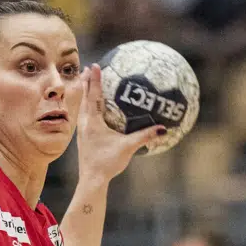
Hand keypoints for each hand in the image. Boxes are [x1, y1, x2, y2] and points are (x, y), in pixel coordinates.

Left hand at [75, 64, 168, 186]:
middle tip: (87, 68)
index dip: (94, 80)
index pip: (93, 96)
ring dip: (85, 93)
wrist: (91, 180)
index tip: (94, 65)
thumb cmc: (108, 163)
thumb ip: (145, 136)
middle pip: (84, 97)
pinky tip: (93, 109)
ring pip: (82, 107)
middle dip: (86, 82)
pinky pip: (84, 116)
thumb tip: (163, 129)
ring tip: (86, 83)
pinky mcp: (83, 138)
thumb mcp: (128, 148)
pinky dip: (87, 106)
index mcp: (93, 122)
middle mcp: (85, 124)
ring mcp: (82, 131)